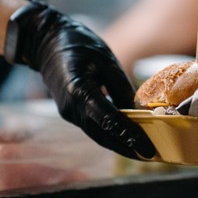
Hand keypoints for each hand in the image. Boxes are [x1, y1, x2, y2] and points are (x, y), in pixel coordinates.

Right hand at [4, 0, 154, 159]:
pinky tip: (125, 137)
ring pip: (97, 134)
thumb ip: (121, 86)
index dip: (130, 136)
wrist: (46, 42)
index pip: (109, 121)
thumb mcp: (105, 59)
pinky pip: (92, 127)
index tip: (148, 148)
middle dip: (127, 147)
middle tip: (151, 155)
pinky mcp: (70, 112)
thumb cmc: (78, 44)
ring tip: (142, 151)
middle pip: (103, 135)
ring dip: (118, 145)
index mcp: (80, 91)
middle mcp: (72, 107)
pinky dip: (109, 135)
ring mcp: (68, 112)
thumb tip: (138, 110)